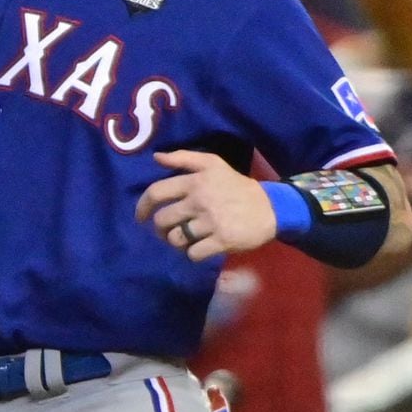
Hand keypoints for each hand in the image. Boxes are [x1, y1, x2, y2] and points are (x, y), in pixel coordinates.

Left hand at [134, 150, 277, 262]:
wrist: (271, 207)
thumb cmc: (236, 185)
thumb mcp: (212, 163)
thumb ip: (183, 158)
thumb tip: (155, 157)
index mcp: (194, 181)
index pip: (156, 193)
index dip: (142, 207)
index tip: (140, 217)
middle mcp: (199, 201)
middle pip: (162, 220)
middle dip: (160, 229)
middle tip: (166, 231)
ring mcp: (211, 222)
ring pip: (176, 239)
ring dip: (176, 242)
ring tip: (184, 239)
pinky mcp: (222, 240)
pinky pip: (193, 253)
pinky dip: (192, 254)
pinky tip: (199, 248)